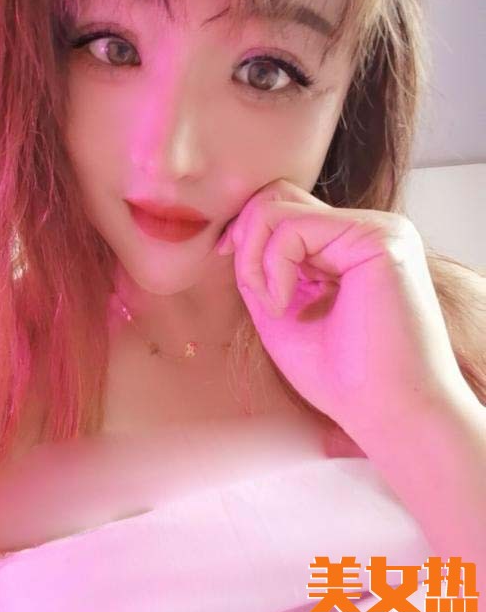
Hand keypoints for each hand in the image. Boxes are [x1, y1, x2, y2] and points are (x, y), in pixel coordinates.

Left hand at [216, 178, 467, 439]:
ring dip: (255, 259)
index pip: (286, 209)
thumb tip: (237, 232)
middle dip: (246, 239)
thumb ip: (264, 269)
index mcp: (352, 246)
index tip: (225, 259)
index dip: (246, 230)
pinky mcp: (379, 238)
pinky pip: (293, 228)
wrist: (387, 415)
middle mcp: (369, 229)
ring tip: (272, 306)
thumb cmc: (340, 376)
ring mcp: (378, 229)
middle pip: (279, 196)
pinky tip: (283, 306)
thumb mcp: (282, 311)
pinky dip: (273, 268)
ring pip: (279, 208)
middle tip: (255, 292)